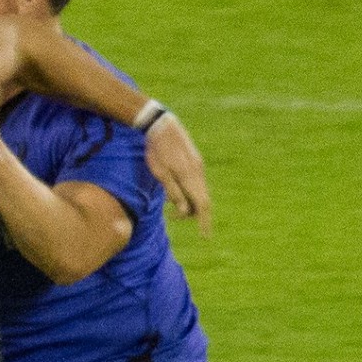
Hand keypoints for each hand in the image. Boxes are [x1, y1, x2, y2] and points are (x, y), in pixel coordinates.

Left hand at [145, 115, 213, 236]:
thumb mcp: (160, 174)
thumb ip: (173, 192)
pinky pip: (196, 183)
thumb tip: (184, 211)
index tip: (204, 236)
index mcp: (190, 177)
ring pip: (200, 191)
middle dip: (193, 214)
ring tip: (169, 206)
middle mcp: (198, 172)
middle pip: (203, 200)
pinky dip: (189, 192)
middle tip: (174, 218)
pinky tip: (175, 192)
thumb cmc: (157, 151)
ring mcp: (198, 166)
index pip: (202, 205)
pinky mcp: (195, 162)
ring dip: (189, 202)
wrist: (163, 126)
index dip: (204, 221)